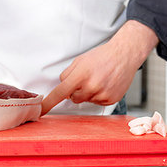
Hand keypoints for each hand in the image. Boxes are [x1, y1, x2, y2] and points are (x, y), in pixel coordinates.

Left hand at [41, 20, 157, 114]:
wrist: (124, 55)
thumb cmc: (101, 56)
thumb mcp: (79, 61)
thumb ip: (67, 75)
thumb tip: (62, 88)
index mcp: (80, 75)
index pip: (60, 92)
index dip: (49, 103)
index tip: (41, 111)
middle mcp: (91, 87)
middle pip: (73, 98)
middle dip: (76, 90)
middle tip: (87, 77)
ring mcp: (102, 95)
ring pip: (85, 100)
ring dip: (88, 92)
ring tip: (98, 79)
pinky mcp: (111, 100)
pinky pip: (97, 102)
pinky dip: (98, 95)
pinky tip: (105, 84)